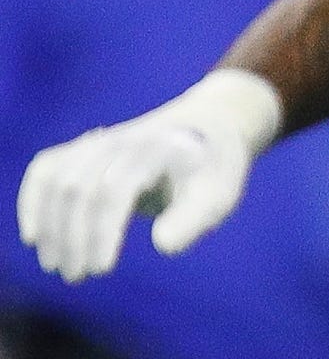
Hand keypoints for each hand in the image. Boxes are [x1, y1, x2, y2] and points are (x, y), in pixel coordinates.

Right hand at [16, 72, 279, 280]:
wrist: (208, 129)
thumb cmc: (212, 170)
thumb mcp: (219, 194)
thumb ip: (195, 219)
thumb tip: (162, 244)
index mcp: (159, 148)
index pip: (116, 188)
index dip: (102, 231)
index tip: (102, 269)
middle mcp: (124, 139)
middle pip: (81, 188)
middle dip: (74, 237)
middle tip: (78, 276)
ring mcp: (101, 140)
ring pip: (58, 180)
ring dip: (50, 226)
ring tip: (57, 266)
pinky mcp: (85, 148)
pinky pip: (47, 168)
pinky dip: (32, 199)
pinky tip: (33, 235)